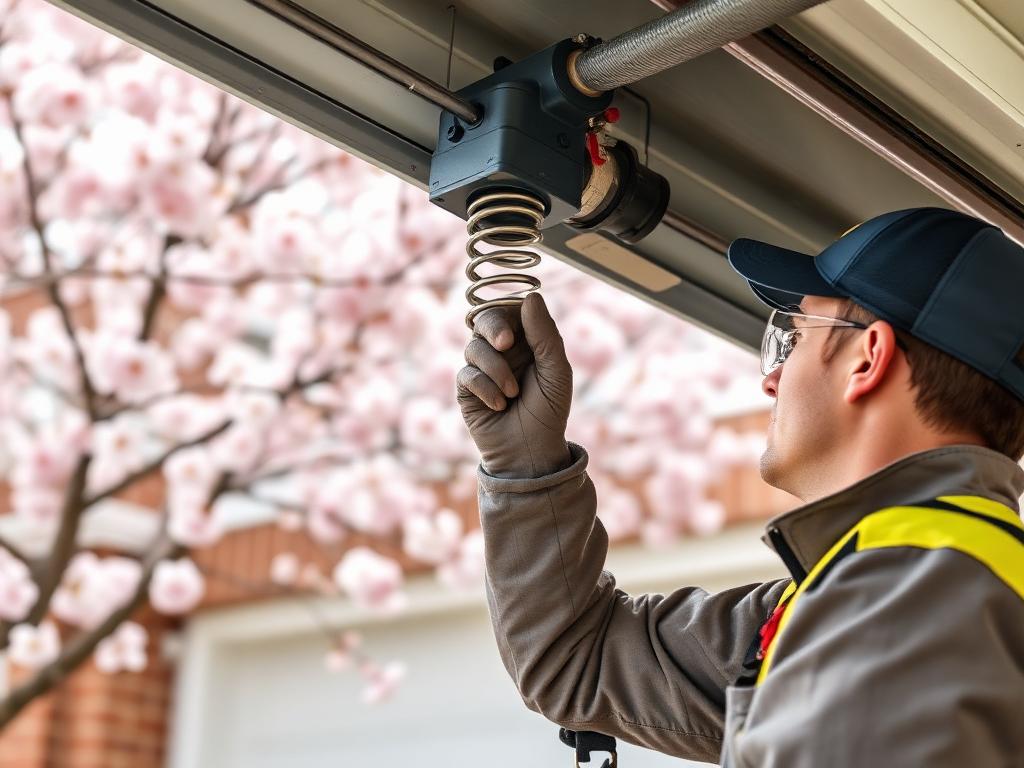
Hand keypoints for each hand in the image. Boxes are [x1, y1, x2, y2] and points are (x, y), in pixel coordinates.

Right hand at [457, 293, 573, 477]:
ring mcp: (482, 368)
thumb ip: (545, 334)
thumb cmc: (550, 411)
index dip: (509, 311)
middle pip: (484, 320)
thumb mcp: (556, 371)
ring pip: (473, 347)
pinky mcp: (466, 389)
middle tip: (505, 344)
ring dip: (496, 370)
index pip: (510, 310)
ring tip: (513, 394)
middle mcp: (501, 350)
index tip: (518, 325)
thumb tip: (530, 296)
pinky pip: (466, 374)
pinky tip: (500, 406)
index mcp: (526, 340)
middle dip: (494, 328)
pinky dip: (485, 388)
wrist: (532, 452)